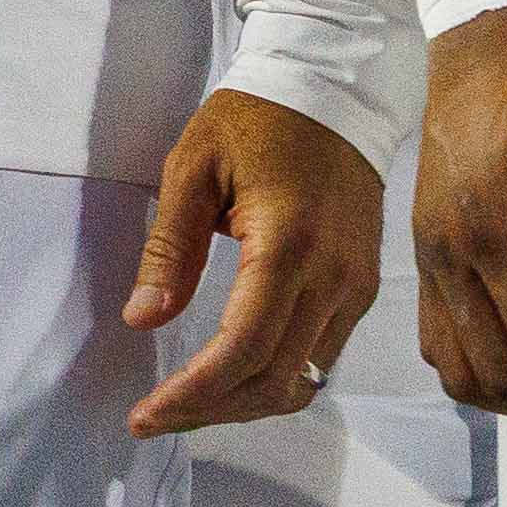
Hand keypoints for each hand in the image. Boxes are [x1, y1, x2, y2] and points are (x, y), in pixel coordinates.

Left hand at [123, 89, 383, 436]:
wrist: (337, 88)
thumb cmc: (257, 118)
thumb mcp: (192, 168)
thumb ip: (169, 248)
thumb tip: (144, 320)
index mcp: (288, 244)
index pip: (242, 349)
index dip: (192, 394)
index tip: (144, 414)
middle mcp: (333, 277)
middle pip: (274, 380)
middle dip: (210, 411)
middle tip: (155, 417)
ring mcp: (356, 287)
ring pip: (302, 380)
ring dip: (242, 404)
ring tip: (187, 404)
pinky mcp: (362, 287)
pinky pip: (321, 357)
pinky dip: (274, 379)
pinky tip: (231, 376)